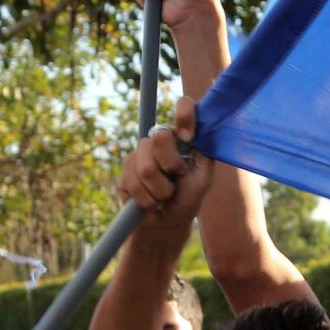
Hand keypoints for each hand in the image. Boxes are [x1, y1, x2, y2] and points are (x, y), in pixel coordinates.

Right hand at [117, 98, 210, 227]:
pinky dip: (148, 200)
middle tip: (177, 178)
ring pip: (147, 169)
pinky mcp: (124, 173)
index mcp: (180, 135)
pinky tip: (152, 202)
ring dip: (161, 190)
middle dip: (171, 166)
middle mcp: (158, 140)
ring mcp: (138, 155)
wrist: (167, 222)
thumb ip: (204, 158)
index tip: (188, 136)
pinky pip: (134, 185)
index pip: (184, 107)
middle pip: (159, 139)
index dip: (185, 115)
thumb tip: (199, 138)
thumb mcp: (204, 178)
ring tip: (165, 195)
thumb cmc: (188, 196)